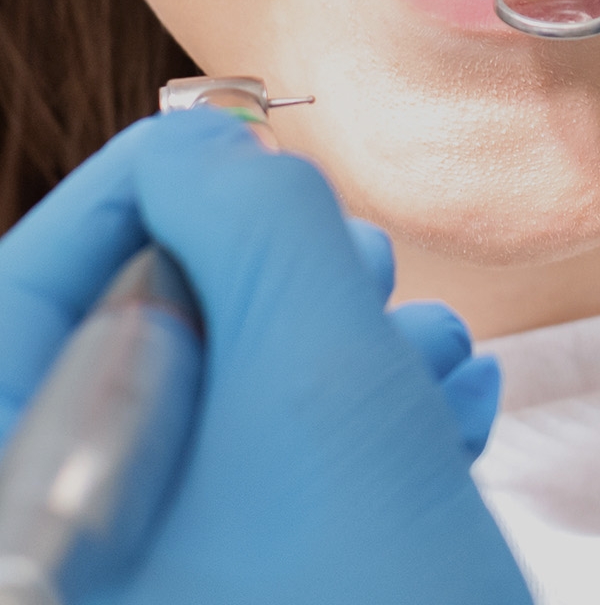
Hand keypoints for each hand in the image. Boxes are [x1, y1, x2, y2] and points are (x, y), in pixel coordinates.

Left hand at [0, 110, 529, 603]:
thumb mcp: (321, 382)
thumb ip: (257, 225)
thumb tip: (212, 151)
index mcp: (22, 520)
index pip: (18, 305)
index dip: (127, 201)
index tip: (229, 150)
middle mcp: (68, 561)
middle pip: (123, 364)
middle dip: (265, 287)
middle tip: (358, 260)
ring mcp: (151, 597)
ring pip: (215, 428)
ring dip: (337, 358)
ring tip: (433, 348)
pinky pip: (263, 498)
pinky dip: (352, 439)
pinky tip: (447, 409)